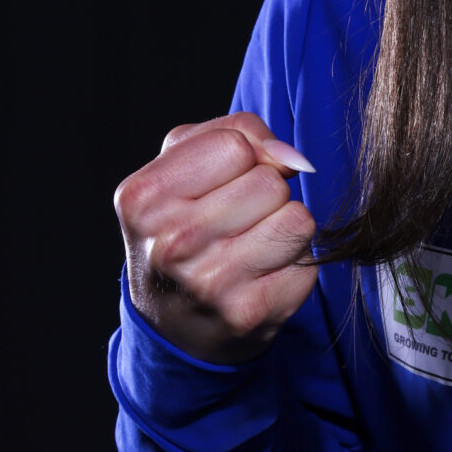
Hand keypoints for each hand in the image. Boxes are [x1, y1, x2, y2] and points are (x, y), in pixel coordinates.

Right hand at [114, 113, 320, 362]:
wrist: (173, 320)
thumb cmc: (181, 224)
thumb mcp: (182, 163)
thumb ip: (237, 132)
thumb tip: (290, 158)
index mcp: (144, 198)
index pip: (235, 145)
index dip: (243, 156)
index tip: (224, 181)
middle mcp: (172, 243)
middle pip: (269, 182)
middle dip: (264, 192)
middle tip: (234, 220)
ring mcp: (210, 283)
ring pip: (297, 218)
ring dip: (283, 226)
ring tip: (250, 245)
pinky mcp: (249, 313)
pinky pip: (307, 260)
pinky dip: (291, 263)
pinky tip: (259, 277)